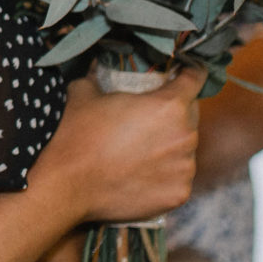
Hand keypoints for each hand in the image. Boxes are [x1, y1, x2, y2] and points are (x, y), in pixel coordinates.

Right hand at [40, 74, 198, 223]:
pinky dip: (165, 174)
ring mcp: (184, 168)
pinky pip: (178, 177)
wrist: (68, 185)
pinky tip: (141, 174)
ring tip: (141, 150)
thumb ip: (97, 75)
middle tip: (149, 117)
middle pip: (191, 115)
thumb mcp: (84, 93)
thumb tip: (95, 67)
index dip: (187, 72)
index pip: (195, 78)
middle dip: (175, 112)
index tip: (181, 74)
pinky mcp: (178, 194)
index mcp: (169, 105)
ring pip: (185, 148)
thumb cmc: (77, 135)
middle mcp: (185, 135)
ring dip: (170, 145)